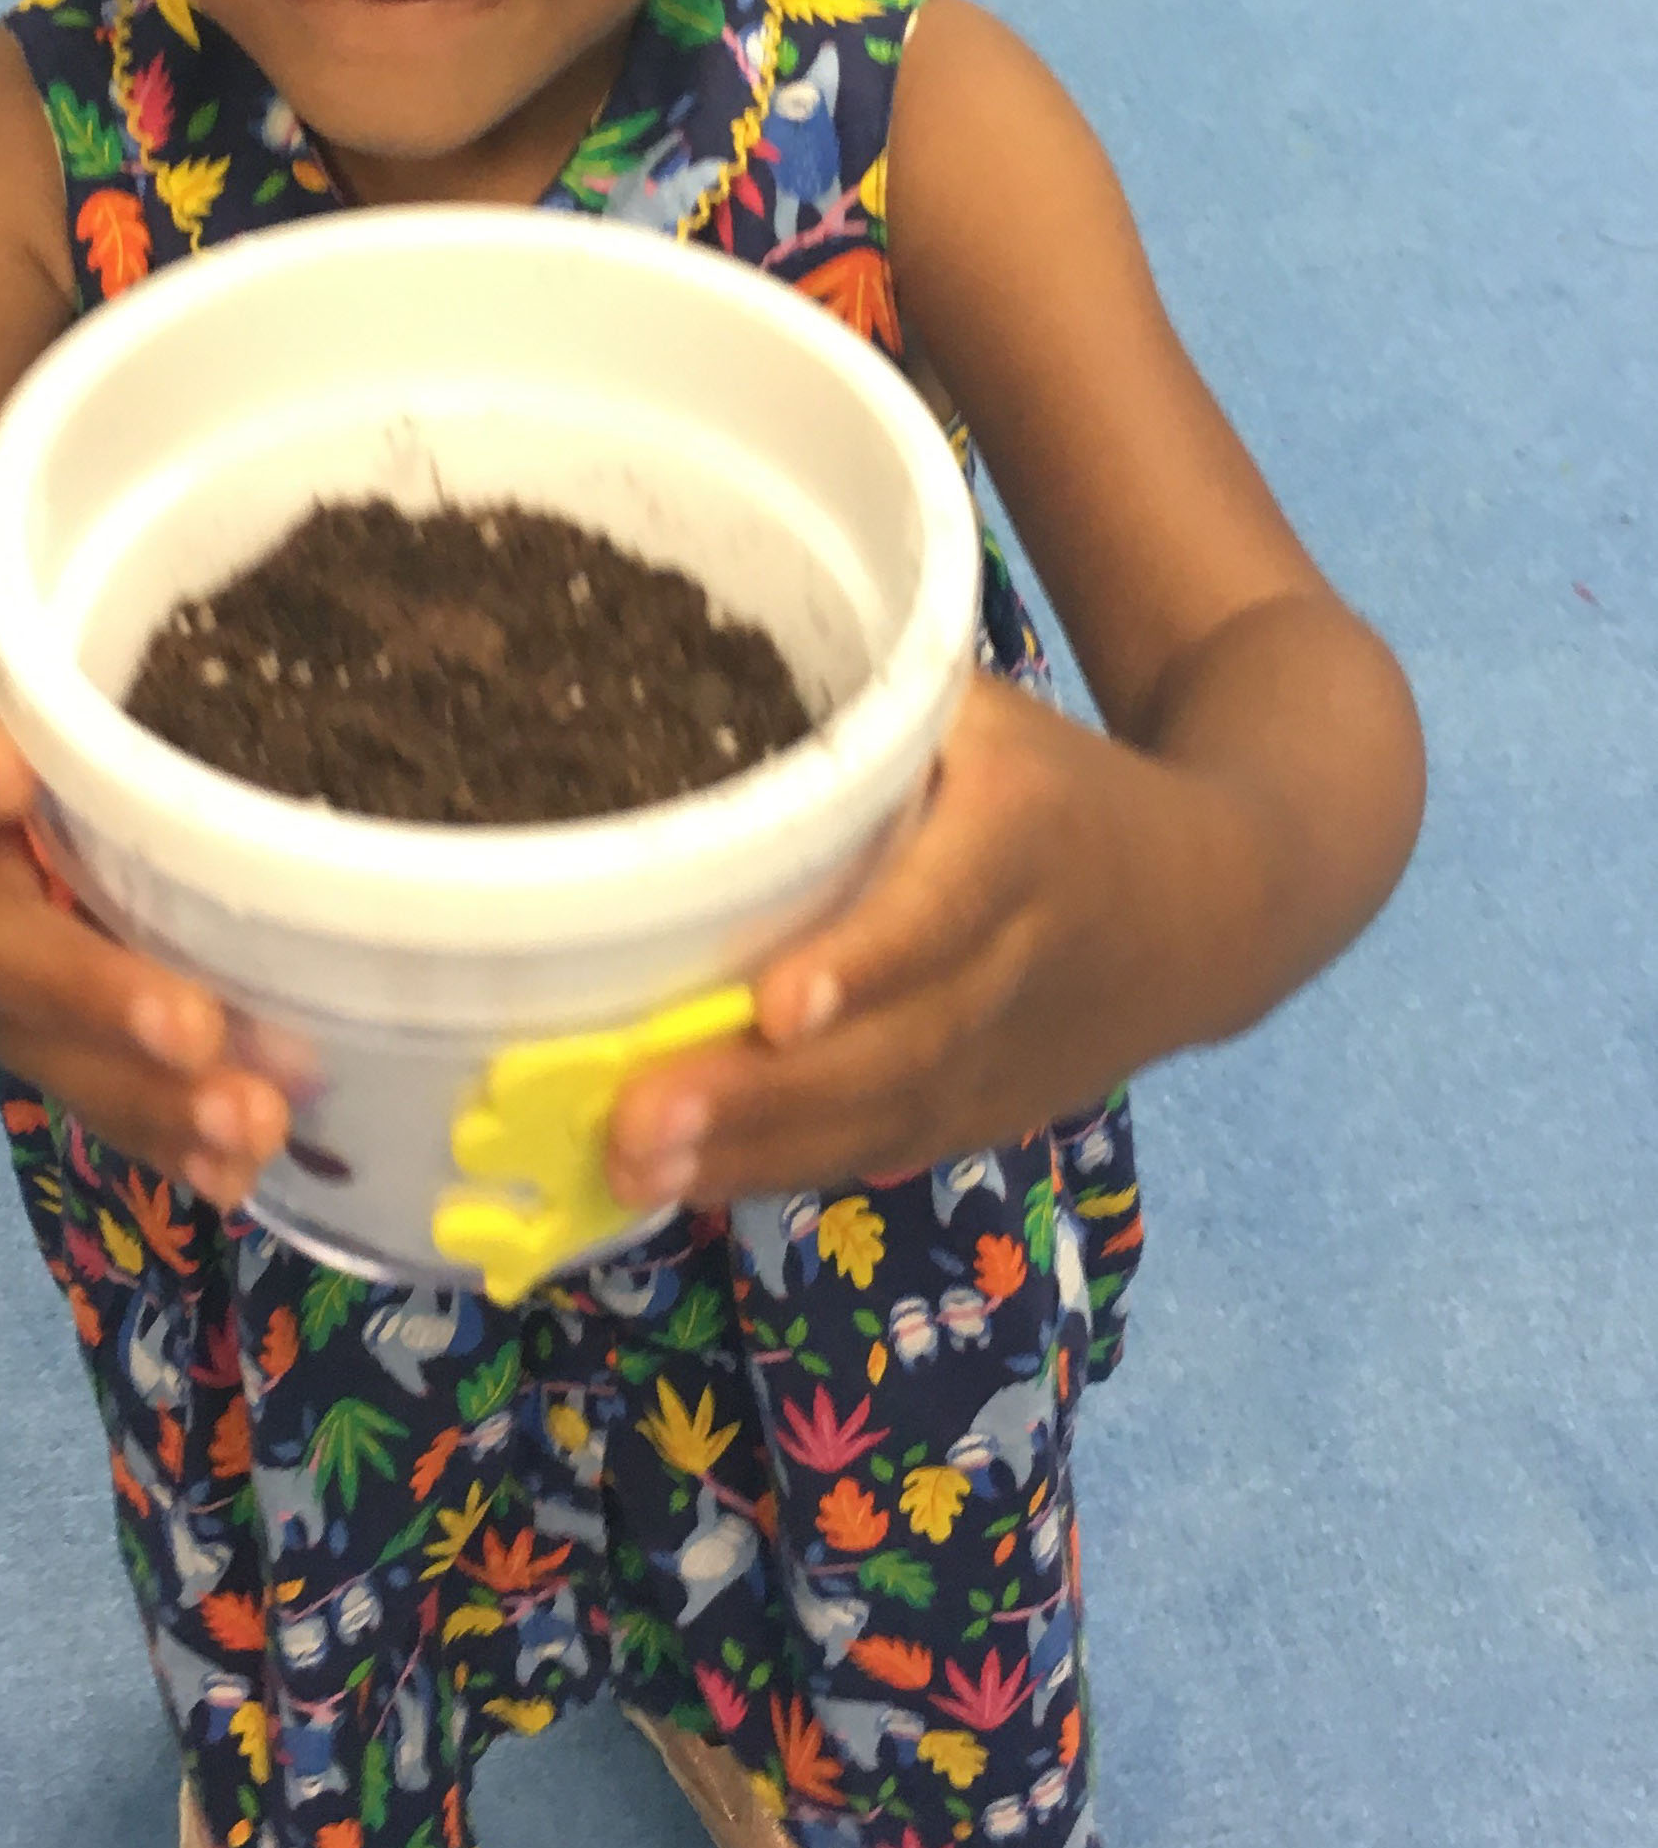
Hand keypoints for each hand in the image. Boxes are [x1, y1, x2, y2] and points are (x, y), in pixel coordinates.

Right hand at [0, 621, 289, 1206]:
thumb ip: (64, 597)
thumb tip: (219, 445)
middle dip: (92, 985)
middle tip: (189, 1023)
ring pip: (41, 1042)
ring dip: (146, 1093)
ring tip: (248, 1123)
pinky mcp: (2, 1021)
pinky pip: (77, 1090)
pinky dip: (155, 1135)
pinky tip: (241, 1169)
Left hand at [602, 674, 1169, 1211]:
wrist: (1214, 905)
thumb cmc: (1056, 783)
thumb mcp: (990, 715)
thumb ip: (876, 702)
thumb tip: (687, 663)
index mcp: (1025, 836)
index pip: (946, 909)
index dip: (865, 962)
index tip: (777, 1006)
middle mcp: (1018, 961)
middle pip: (895, 1043)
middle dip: (763, 1093)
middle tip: (634, 1124)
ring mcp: (1003, 1058)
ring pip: (878, 1116)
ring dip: (751, 1154)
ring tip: (633, 1169)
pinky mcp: (981, 1117)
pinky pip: (876, 1150)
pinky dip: (778, 1174)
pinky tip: (679, 1184)